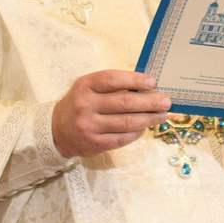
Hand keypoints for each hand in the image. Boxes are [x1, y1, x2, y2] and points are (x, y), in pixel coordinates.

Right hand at [52, 71, 170, 157]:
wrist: (57, 130)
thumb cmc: (81, 104)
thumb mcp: (89, 88)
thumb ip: (112, 85)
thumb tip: (146, 87)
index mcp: (85, 85)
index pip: (113, 79)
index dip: (135, 80)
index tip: (152, 83)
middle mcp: (86, 105)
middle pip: (124, 102)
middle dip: (150, 102)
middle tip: (166, 102)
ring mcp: (89, 125)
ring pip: (126, 122)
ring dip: (148, 118)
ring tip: (162, 115)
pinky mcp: (95, 143)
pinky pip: (122, 138)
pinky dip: (137, 133)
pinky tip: (145, 128)